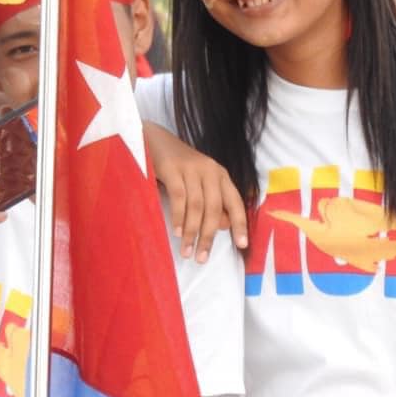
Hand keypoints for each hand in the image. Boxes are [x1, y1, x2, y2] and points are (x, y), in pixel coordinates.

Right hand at [142, 121, 247, 261]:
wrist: (153, 138)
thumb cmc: (177, 166)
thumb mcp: (197, 183)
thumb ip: (210, 202)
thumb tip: (221, 227)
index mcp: (220, 175)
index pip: (235, 202)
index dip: (240, 224)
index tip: (242, 245)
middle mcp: (210, 170)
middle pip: (214, 208)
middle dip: (208, 236)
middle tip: (201, 258)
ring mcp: (191, 167)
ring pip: (197, 205)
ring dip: (192, 231)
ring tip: (187, 251)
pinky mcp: (173, 167)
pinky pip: (179, 196)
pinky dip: (179, 216)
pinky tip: (177, 232)